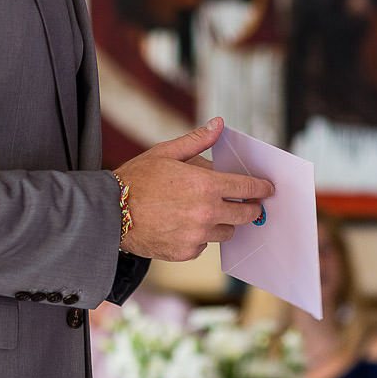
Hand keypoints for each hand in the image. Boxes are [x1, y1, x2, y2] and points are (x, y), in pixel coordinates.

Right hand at [114, 117, 272, 260]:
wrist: (109, 214)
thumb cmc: (137, 179)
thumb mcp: (166, 152)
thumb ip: (197, 141)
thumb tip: (219, 125)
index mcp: (205, 185)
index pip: (246, 187)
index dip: (261, 188)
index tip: (268, 189)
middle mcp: (206, 212)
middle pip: (244, 214)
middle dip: (251, 208)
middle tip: (251, 206)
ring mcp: (196, 235)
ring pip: (226, 231)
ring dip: (224, 222)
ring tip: (210, 212)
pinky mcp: (185, 252)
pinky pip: (204, 244)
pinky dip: (200, 236)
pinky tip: (185, 225)